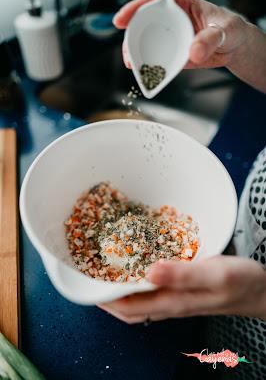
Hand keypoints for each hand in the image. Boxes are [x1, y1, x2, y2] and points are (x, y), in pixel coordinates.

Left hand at [98, 256, 265, 323]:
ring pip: (139, 298)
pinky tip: (138, 263)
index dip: (104, 300)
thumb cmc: (241, 282)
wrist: (260, 290)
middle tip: (91, 273)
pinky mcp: (182, 288)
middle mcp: (170, 302)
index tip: (88, 283)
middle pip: (129, 306)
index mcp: (173, 302)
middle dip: (106, 295)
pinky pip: (153, 287)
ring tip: (107, 268)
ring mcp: (176, 297)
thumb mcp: (215, 275)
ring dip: (120, 287)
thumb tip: (148, 272)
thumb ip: (184, 274)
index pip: (128, 308)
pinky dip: (138, 278)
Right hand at [113, 0, 246, 69]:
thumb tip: (194, 51)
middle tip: (127, 55)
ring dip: (138, 58)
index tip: (121, 20)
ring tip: (135, 69)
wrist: (235, 47)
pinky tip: (148, 78)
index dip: (134, 8)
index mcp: (181, 5)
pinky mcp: (173, 55)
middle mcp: (171, 21)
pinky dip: (151, 70)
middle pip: (143, 26)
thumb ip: (210, 38)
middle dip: (131, 39)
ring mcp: (170, 39)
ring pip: (147, 46)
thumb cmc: (231, 29)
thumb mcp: (225, 30)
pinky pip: (159, 62)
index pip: (153, 2)